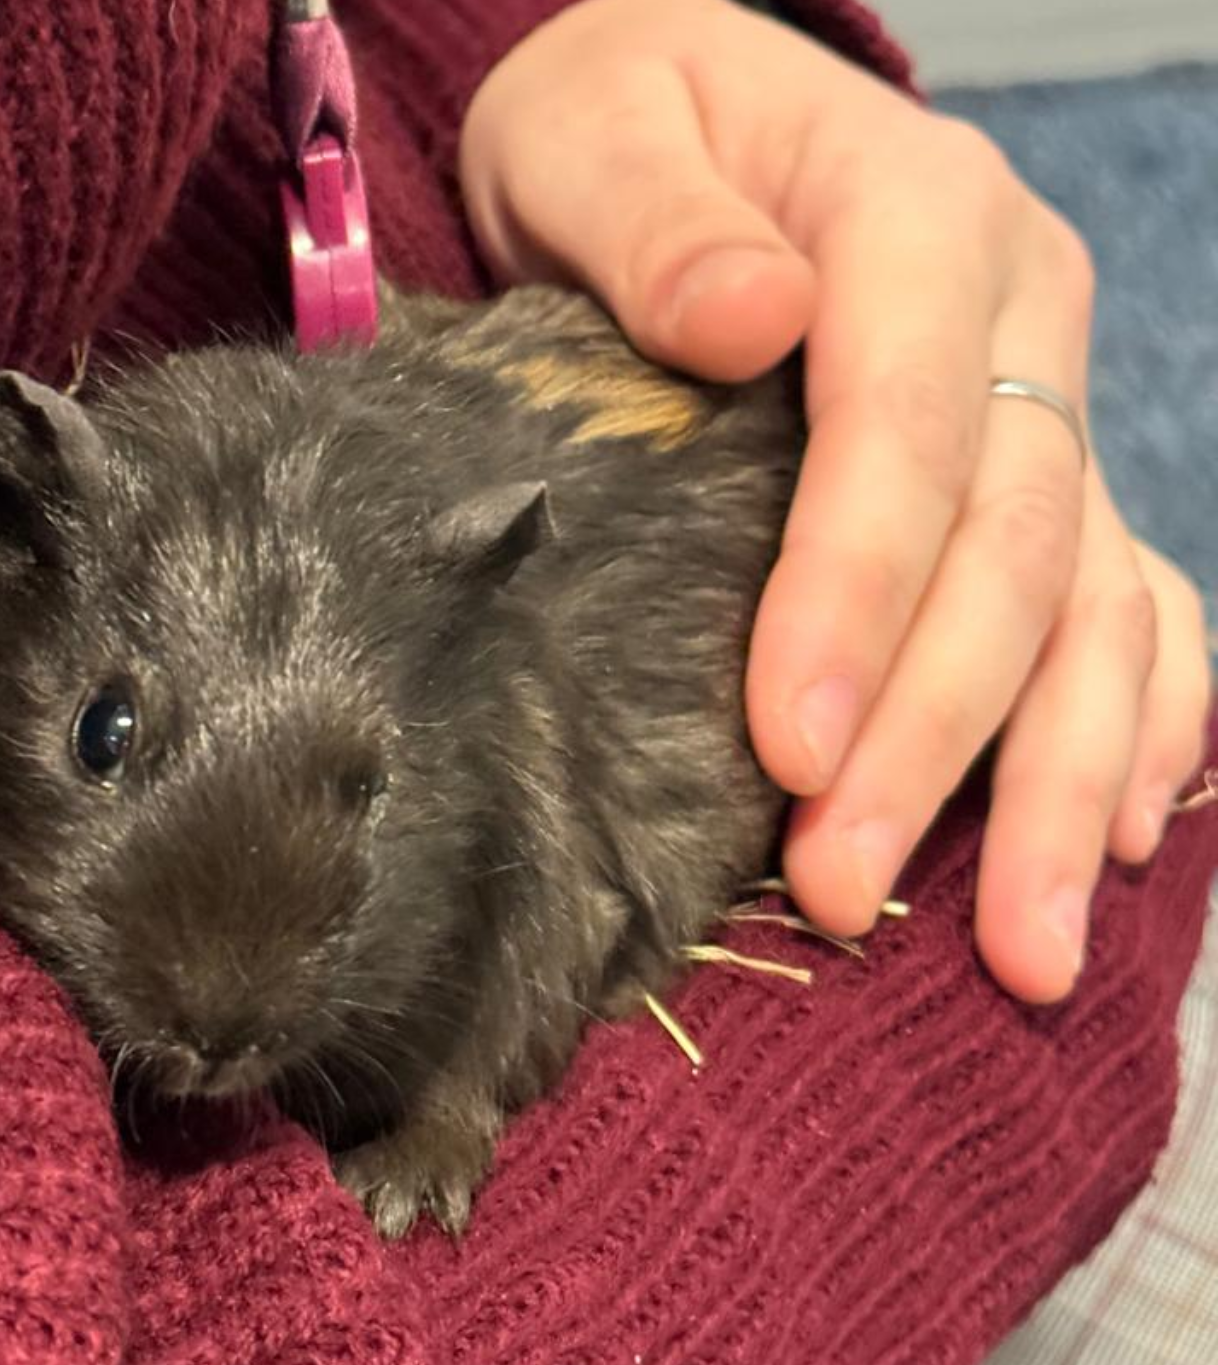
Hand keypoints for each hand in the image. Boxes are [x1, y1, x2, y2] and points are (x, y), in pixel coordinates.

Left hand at [459, 0, 1210, 1002]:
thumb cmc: (615, 127)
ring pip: (1094, 599)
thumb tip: (752, 320)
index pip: (904, 425)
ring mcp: (1045, 392)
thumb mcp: (594, 131)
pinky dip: (1142, 720)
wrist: (672, 111)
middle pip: (1008, 544)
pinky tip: (1115, 838)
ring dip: (1059, 780)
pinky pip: (1135, 598)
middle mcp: (1015, 312)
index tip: (789, 748)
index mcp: (914, 214)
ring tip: (1020, 952)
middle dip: (935, 732)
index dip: (859, 592)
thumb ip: (660, 220)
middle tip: (842, 887)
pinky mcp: (1036, 462)